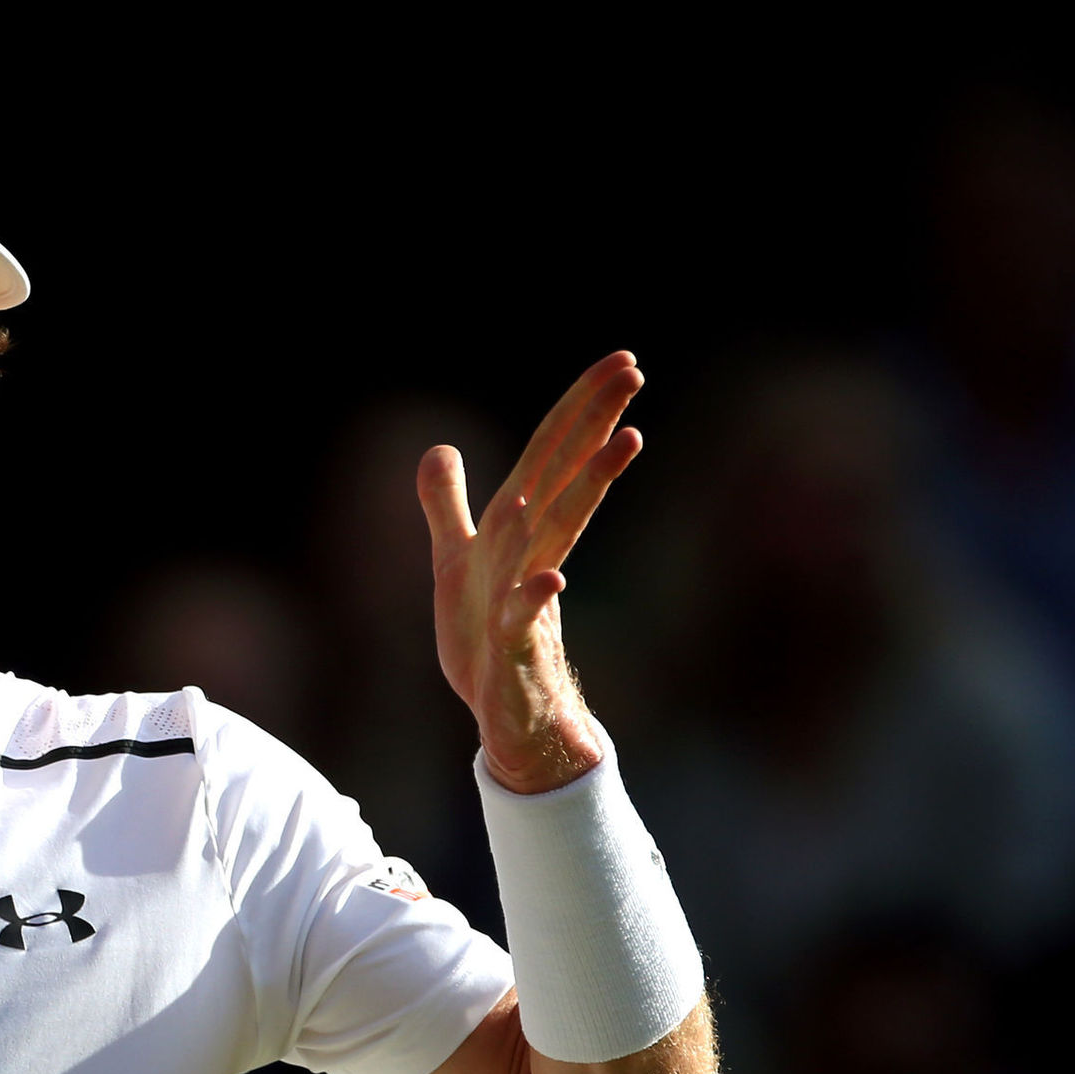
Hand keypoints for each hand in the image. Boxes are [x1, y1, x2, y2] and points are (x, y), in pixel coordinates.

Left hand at [417, 351, 644, 793]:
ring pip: (558, 534)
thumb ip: (446, 504)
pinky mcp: (514, 646)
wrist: (506, 713)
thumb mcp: (455, 559)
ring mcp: (528, 597)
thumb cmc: (486, 636)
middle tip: (636, 370)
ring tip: (625, 442)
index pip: (550, 454)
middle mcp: (532, 552)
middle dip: (597, 424)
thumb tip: (438, 447)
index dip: (579, 407)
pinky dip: (535, 598)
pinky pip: (525, 618)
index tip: (620, 359)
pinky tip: (552, 577)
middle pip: (566, 476)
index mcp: (519, 528)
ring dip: (587, 488)